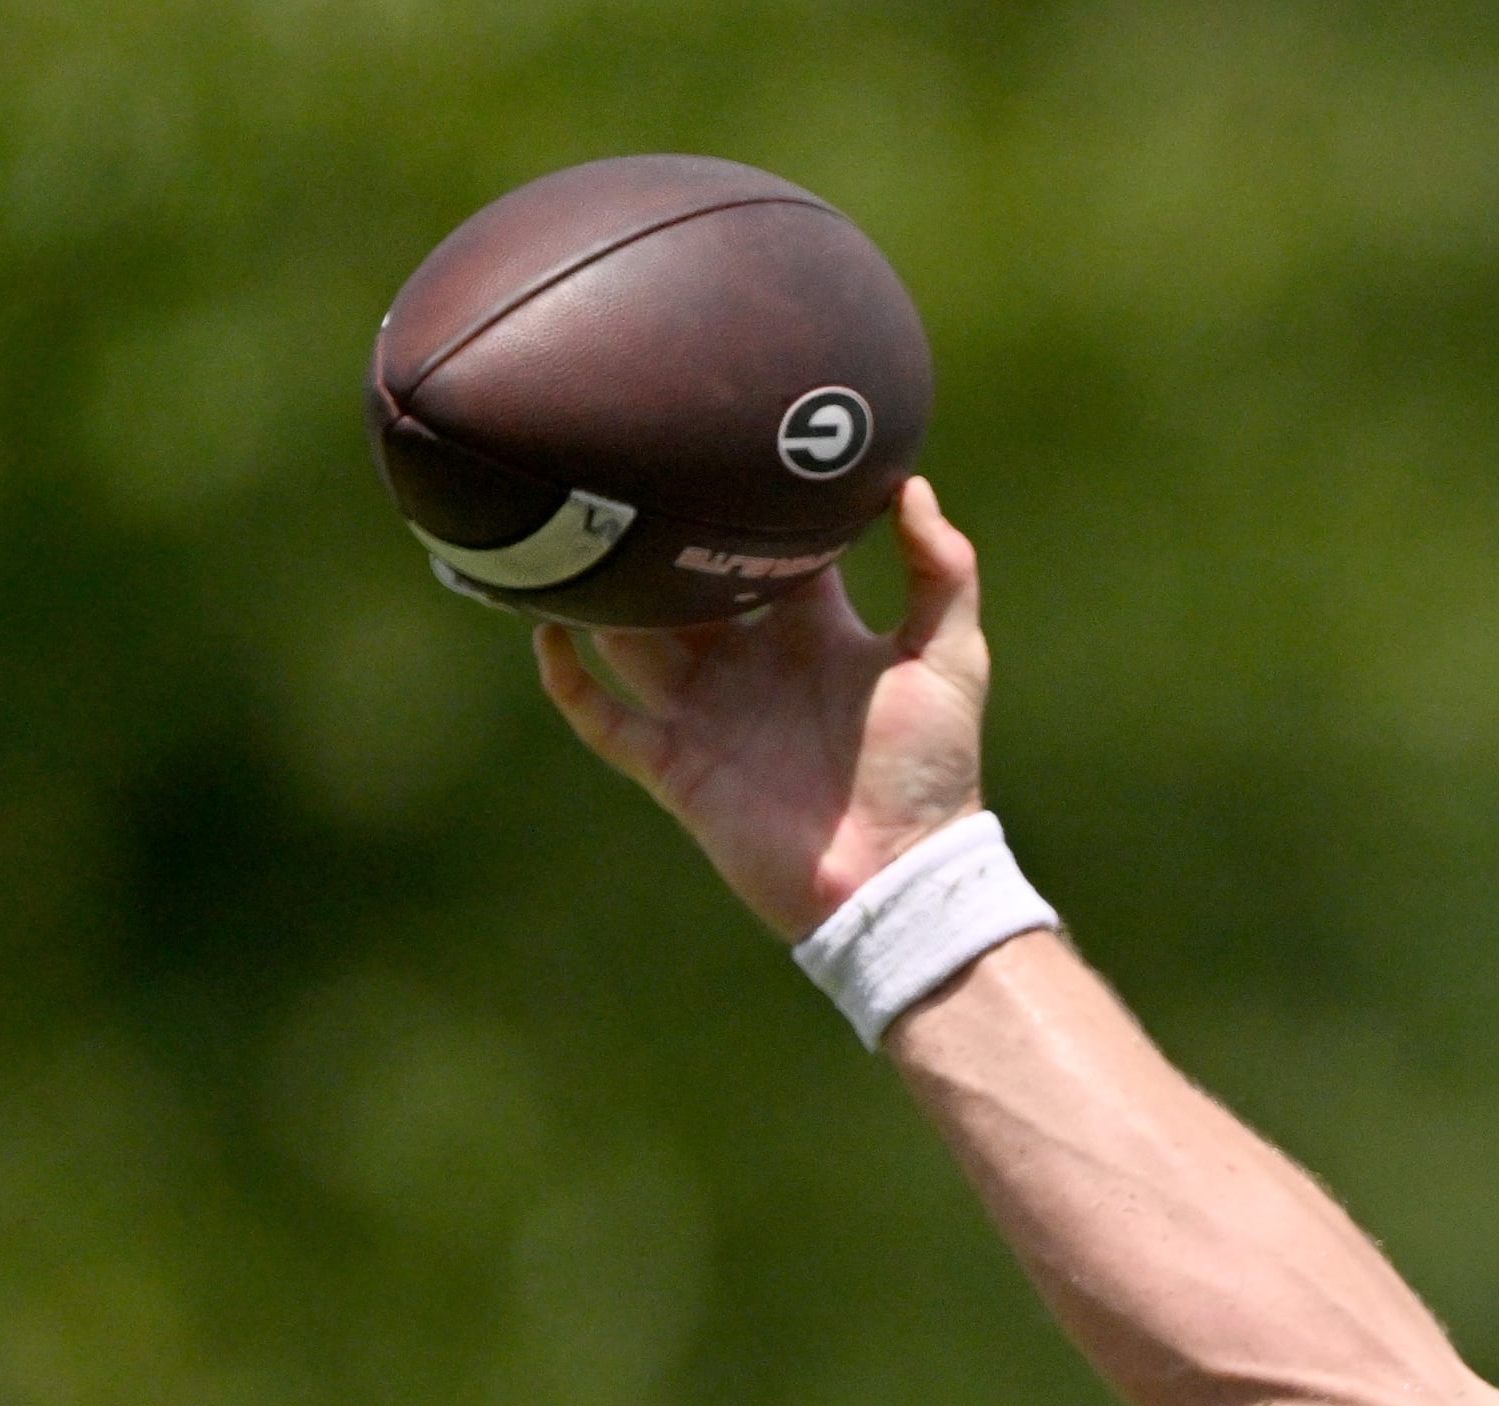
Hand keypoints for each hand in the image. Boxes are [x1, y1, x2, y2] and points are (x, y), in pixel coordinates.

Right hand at [533, 477, 989, 940]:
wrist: (899, 874)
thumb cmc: (932, 771)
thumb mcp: (950, 660)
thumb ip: (943, 573)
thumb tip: (910, 483)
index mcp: (811, 630)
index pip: (763, 549)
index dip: (744, 504)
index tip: (716, 439)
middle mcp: (748, 661)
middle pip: (682, 584)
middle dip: (654, 541)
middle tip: (616, 471)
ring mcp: (704, 710)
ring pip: (629, 636)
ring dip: (600, 594)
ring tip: (565, 535)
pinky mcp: (671, 761)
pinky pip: (599, 712)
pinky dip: (567, 674)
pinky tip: (548, 626)